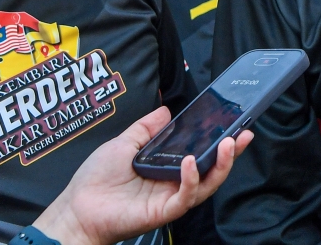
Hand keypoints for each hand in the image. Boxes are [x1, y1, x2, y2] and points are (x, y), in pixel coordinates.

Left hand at [33, 106, 252, 244]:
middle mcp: (174, 183)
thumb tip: (166, 110)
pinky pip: (185, 197)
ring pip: (206, 184)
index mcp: (168, 168)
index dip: (218, 141)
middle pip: (212, 170)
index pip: (201, 154)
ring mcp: (170, 198)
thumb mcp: (123, 143)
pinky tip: (190, 161)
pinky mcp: (163, 211)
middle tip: (243, 133)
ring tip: (228, 144)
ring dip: (220, 164)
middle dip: (231, 153)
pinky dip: (192, 179)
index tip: (233, 124)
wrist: (77, 207)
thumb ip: (146, 128)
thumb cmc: (96, 179)